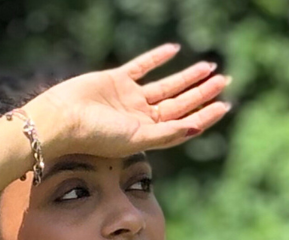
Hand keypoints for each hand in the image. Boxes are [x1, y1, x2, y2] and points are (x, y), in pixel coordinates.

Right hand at [25, 42, 231, 159]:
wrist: (63, 119)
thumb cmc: (96, 136)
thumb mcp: (136, 139)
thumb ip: (167, 134)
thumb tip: (197, 127)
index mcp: (147, 135)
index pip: (183, 123)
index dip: (205, 115)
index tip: (225, 105)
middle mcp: (140, 118)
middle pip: (179, 103)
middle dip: (202, 93)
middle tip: (225, 80)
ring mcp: (129, 99)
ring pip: (166, 85)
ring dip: (187, 77)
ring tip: (209, 67)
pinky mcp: (116, 80)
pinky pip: (141, 66)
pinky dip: (157, 58)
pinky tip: (173, 51)